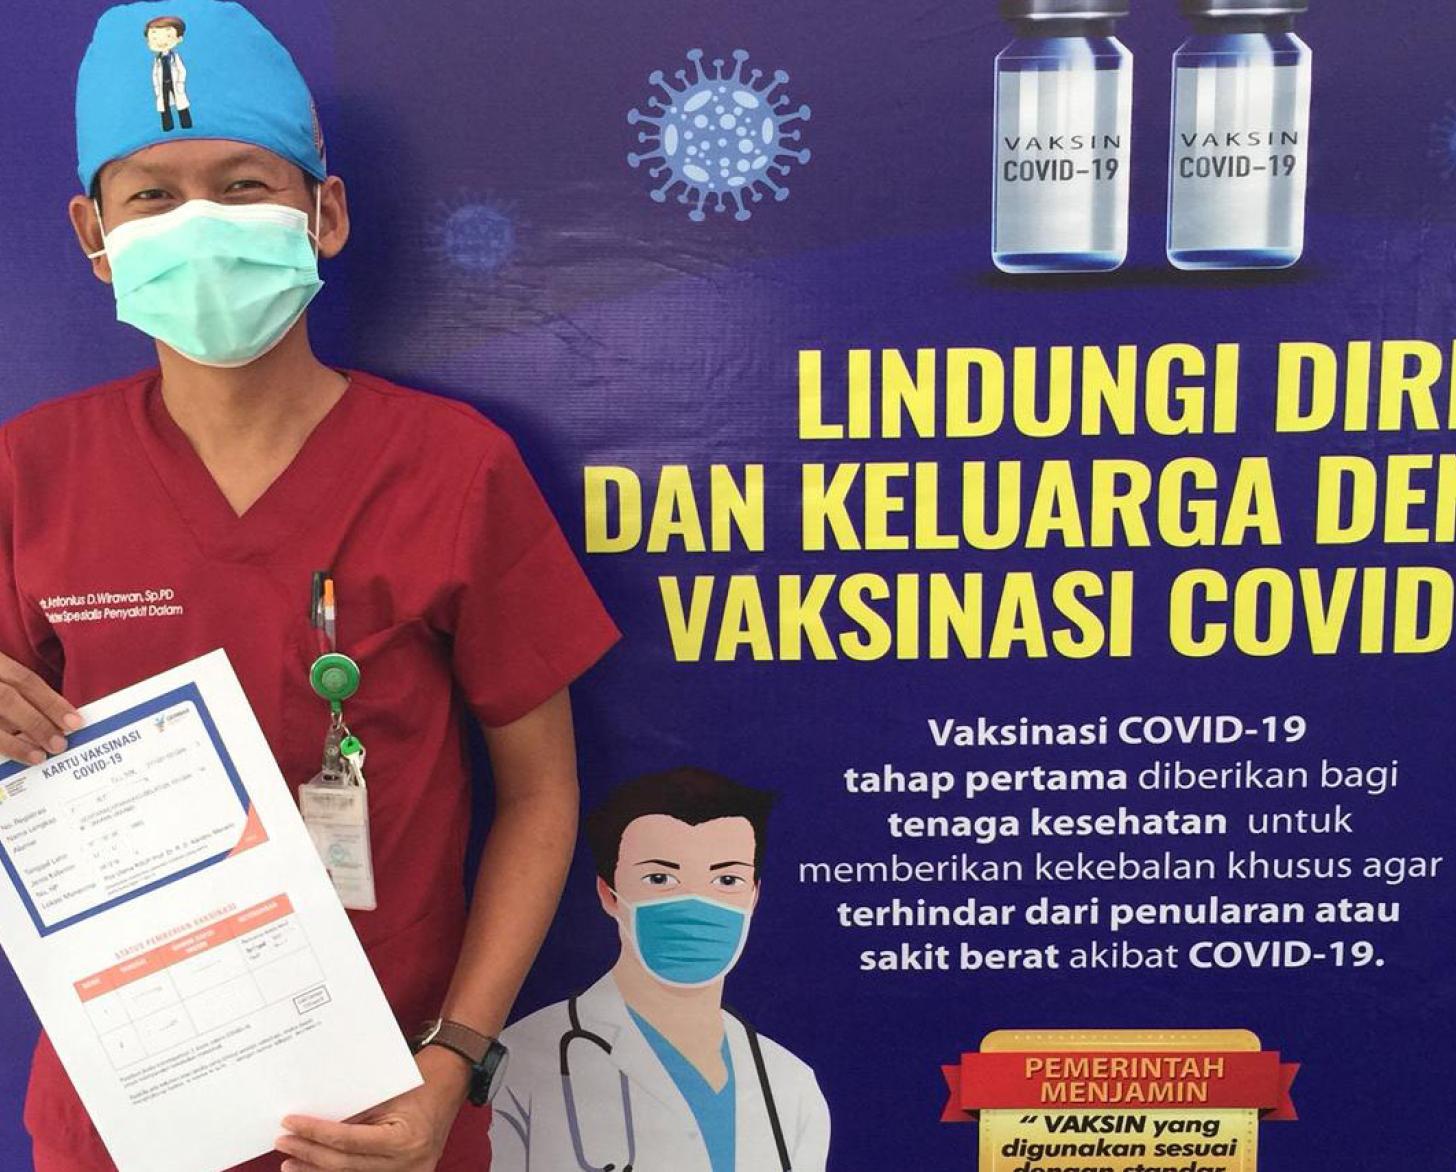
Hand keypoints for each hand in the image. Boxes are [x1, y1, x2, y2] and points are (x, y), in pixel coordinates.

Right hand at [0, 654, 82, 764]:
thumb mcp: (0, 672)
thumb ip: (13, 687)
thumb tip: (52, 717)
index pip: (24, 679)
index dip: (51, 701)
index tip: (75, 721)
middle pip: (6, 699)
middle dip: (36, 722)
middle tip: (59, 744)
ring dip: (13, 742)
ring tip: (37, 757)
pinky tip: (7, 757)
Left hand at [276, 1046, 469, 1171]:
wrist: (451, 1082)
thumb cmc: (420, 1080)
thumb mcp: (384, 1094)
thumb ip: (354, 1115)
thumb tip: (312, 1125)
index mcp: (404, 1139)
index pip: (348, 1141)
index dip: (315, 1133)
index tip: (290, 1124)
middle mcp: (408, 1164)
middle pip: (345, 1166)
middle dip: (310, 1154)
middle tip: (283, 1143)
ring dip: (318, 1171)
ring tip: (291, 1162)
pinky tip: (317, 1169)